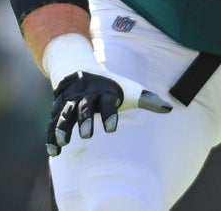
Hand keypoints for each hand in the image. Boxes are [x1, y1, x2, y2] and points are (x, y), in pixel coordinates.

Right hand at [46, 69, 171, 155]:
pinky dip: (50, 137)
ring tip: (63, 143)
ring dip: (62, 127)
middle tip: (87, 135)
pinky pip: (52, 124)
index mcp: (104, 92)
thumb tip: (169, 108)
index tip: (112, 129)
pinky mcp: (57, 110)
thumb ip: (147, 99)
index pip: (107, 103)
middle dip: (85, 120)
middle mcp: (85, 96)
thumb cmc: (110, 85)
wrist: (79, 68)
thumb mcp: (129, 90)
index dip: (110, 115)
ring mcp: (69, 103)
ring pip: (64, 115)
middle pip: (84, 108)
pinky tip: (54, 152)